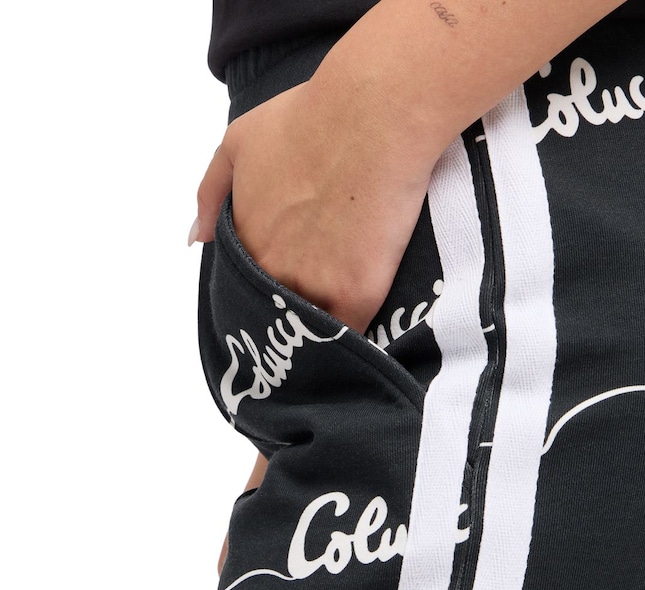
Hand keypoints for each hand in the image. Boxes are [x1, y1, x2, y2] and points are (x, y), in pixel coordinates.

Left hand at [191, 76, 439, 335]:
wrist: (373, 117)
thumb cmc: (312, 118)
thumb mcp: (239, 140)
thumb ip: (210, 192)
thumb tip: (199, 240)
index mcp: (244, 240)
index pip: (247, 289)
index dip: (266, 295)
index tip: (281, 299)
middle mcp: (270, 269)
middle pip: (277, 316)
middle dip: (290, 322)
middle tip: (311, 323)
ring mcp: (312, 286)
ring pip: (311, 332)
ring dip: (321, 338)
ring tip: (339, 341)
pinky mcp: (354, 296)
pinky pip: (349, 336)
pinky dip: (353, 343)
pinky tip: (360, 344)